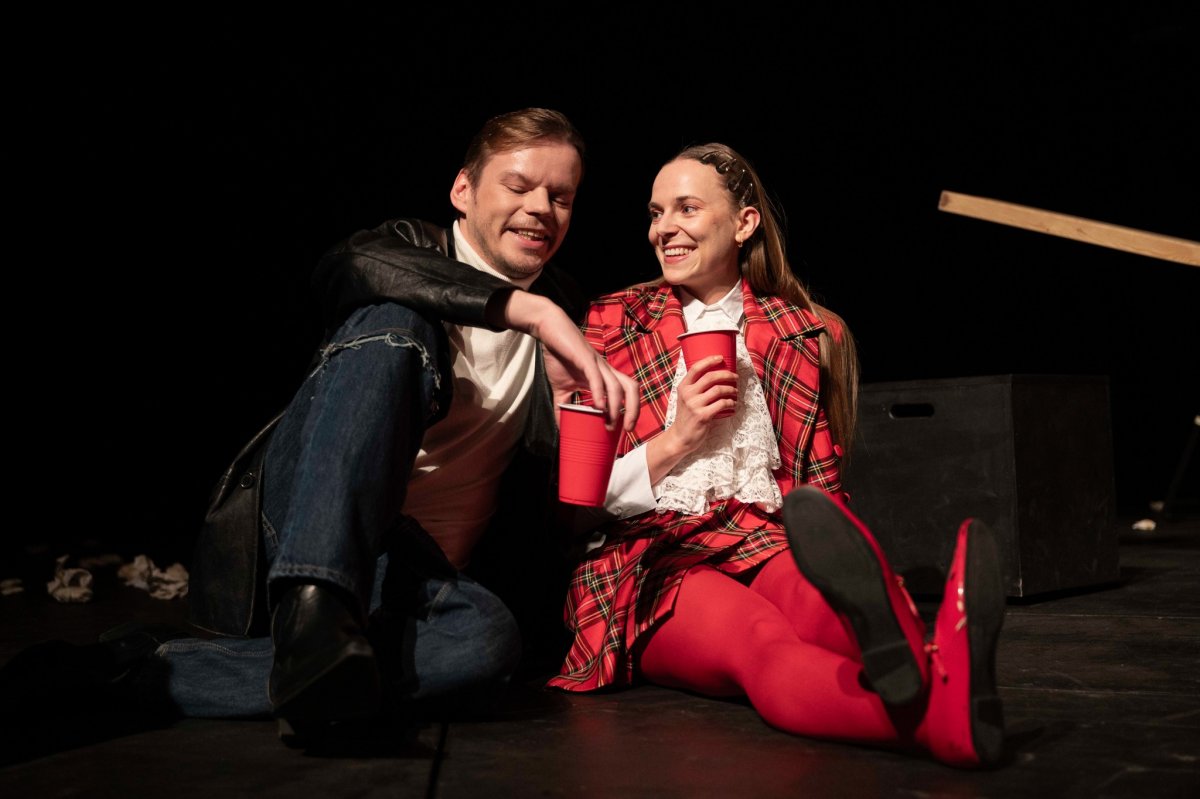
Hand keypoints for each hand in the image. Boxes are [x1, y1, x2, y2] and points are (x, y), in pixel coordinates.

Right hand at [498, 291, 638, 430]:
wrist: (549, 330)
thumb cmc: (559, 356)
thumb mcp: (561, 388)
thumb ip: (563, 407)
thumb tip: (561, 429)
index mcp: (604, 377)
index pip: (626, 394)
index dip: (630, 411)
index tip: (624, 430)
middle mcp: (605, 370)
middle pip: (631, 388)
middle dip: (633, 410)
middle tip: (627, 430)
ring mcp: (597, 364)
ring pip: (617, 386)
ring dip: (616, 407)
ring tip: (610, 424)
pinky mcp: (585, 358)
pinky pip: (597, 377)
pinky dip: (600, 393)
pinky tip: (598, 407)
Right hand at [645, 356, 737, 482]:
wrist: (680, 437)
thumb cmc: (686, 416)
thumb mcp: (685, 398)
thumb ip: (695, 387)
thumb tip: (714, 374)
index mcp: (683, 387)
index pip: (696, 368)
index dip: (709, 360)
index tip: (721, 358)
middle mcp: (688, 394)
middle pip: (711, 377)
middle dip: (727, 374)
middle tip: (735, 377)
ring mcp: (695, 405)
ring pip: (719, 390)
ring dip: (731, 389)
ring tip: (735, 391)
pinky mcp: (703, 416)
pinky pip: (722, 404)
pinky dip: (731, 402)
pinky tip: (733, 404)